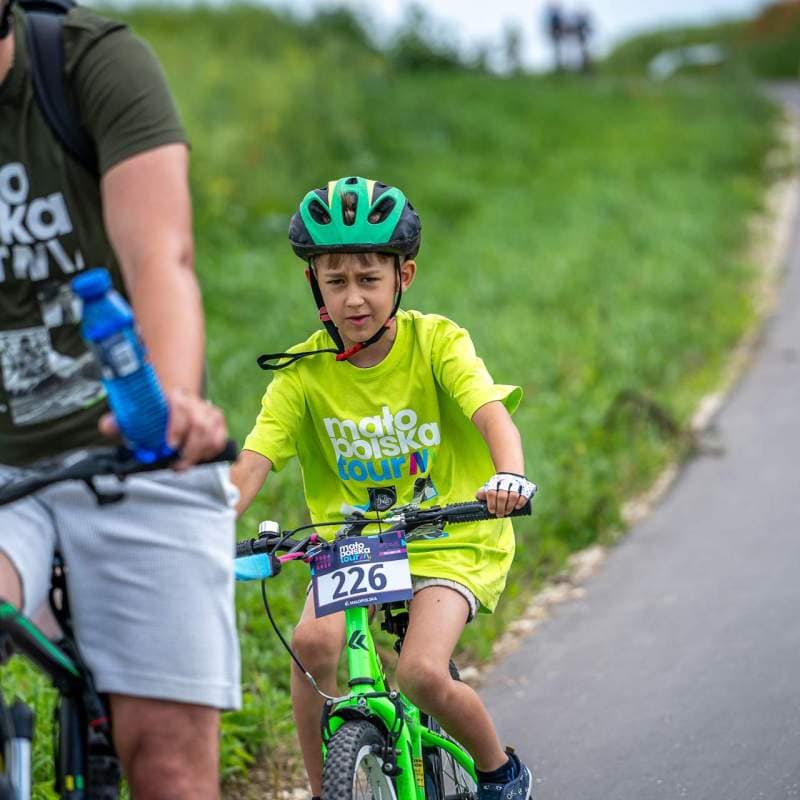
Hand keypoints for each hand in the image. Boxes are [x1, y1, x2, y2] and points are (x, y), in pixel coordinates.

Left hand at [99, 388, 227, 470]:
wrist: (172, 400)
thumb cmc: (152, 412)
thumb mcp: (133, 414)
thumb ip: (119, 420)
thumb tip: (108, 426)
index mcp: (174, 395)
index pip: (180, 408)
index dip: (176, 428)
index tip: (169, 445)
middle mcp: (195, 402)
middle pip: (200, 425)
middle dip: (189, 450)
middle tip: (176, 464)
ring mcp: (209, 413)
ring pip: (213, 435)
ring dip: (198, 454)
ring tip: (182, 464)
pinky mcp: (218, 424)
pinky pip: (220, 441)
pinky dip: (209, 453)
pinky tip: (196, 458)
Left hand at [476, 472, 536, 516]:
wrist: (511, 475)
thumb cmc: (498, 486)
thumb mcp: (489, 487)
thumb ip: (483, 492)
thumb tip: (479, 496)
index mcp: (495, 482)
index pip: (491, 492)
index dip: (491, 503)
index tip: (492, 510)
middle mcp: (505, 482)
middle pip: (502, 496)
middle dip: (500, 508)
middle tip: (499, 514)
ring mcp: (516, 484)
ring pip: (513, 496)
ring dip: (509, 506)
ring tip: (507, 512)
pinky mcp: (525, 487)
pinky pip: (524, 495)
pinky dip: (520, 502)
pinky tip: (517, 507)